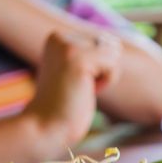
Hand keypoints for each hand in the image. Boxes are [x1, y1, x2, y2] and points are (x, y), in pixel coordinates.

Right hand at [23, 31, 121, 147]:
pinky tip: (85, 90)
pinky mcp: (78, 59)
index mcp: (57, 37)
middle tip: (77, 87)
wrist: (45, 126)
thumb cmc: (64, 107)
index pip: (102, 42)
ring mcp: (68, 46)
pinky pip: (113, 65)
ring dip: (105, 77)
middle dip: (103, 71)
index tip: (73, 82)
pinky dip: (106, 82)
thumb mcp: (76, 73)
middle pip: (110, 45)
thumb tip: (116, 45)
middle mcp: (60, 36)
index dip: (97, 68)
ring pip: (113, 54)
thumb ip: (92, 56)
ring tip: (80, 88)